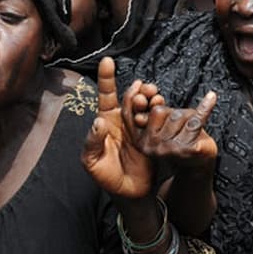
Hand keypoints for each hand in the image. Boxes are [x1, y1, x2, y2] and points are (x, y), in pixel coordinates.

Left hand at [82, 57, 153, 198]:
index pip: (105, 95)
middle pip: (129, 96)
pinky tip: (160, 105)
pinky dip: (159, 108)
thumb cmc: (106, 177)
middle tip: (143, 88)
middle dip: (137, 89)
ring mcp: (139, 127)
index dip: (106, 77)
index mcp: (106, 121)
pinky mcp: (153, 135)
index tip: (108, 60)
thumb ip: (93, 141)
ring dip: (149, 96)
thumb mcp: (92, 161)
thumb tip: (99, 121)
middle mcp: (122, 120)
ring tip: (153, 95)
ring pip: (145, 104)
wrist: (130, 193)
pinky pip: (157, 118)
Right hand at [128, 86, 217, 172]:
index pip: (155, 112)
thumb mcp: (160, 131)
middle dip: (180, 115)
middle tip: (184, 130)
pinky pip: (197, 121)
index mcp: (142, 141)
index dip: (168, 112)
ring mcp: (170, 148)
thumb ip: (154, 117)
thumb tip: (154, 101)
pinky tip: (211, 98)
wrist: (195, 171)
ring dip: (191, 118)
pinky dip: (206, 108)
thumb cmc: (179, 149)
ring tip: (192, 132)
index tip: (173, 112)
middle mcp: (153, 146)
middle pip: (169, 112)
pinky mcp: (187, 149)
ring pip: (182, 116)